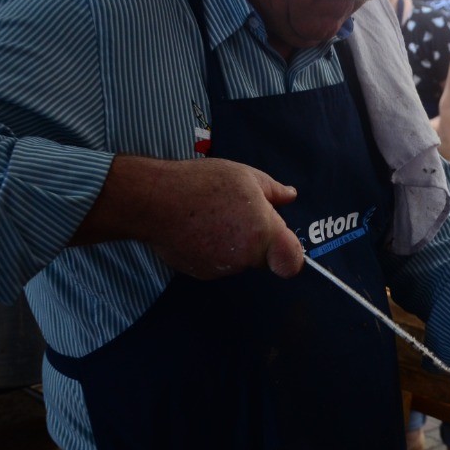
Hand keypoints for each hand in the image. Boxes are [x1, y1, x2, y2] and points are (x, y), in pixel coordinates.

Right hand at [151, 158, 303, 279]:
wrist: (156, 202)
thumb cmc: (203, 184)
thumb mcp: (245, 176)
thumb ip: (274, 190)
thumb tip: (290, 195)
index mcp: (263, 232)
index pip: (292, 262)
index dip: (291, 253)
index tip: (283, 242)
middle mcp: (246, 257)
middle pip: (264, 256)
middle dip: (259, 240)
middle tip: (239, 213)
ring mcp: (222, 269)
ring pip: (240, 260)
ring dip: (235, 244)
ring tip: (215, 216)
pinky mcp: (202, 274)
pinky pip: (218, 264)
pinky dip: (214, 250)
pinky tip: (200, 228)